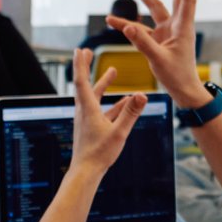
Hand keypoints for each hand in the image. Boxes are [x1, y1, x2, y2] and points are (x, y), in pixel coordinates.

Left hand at [70, 48, 147, 174]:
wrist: (86, 172)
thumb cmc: (99, 154)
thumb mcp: (119, 132)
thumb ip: (131, 113)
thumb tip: (141, 95)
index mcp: (87, 109)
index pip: (82, 81)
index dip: (81, 64)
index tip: (80, 50)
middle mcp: (84, 111)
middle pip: (85, 84)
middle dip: (87, 67)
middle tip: (87, 52)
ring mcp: (87, 119)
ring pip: (95, 96)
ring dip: (103, 83)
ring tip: (113, 71)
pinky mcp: (92, 127)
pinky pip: (102, 110)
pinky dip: (112, 103)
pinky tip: (126, 101)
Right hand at [116, 0, 208, 106]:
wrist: (183, 91)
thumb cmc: (177, 76)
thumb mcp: (158, 60)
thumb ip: (142, 43)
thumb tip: (127, 26)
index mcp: (183, 28)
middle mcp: (177, 26)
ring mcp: (167, 32)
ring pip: (155, 8)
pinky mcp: (158, 39)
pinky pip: (141, 28)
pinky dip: (127, 24)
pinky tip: (111, 20)